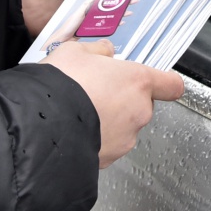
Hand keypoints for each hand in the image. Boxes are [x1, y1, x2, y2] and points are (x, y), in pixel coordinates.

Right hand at [40, 40, 184, 166]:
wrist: (39, 127)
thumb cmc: (61, 85)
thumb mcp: (75, 52)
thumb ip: (97, 51)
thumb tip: (105, 52)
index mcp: (138, 82)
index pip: (172, 85)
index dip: (164, 83)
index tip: (157, 82)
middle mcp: (139, 112)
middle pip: (141, 105)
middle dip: (122, 100)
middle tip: (96, 91)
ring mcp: (125, 139)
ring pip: (123, 127)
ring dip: (108, 121)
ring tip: (79, 112)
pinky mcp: (109, 160)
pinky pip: (106, 146)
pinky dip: (95, 140)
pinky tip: (73, 130)